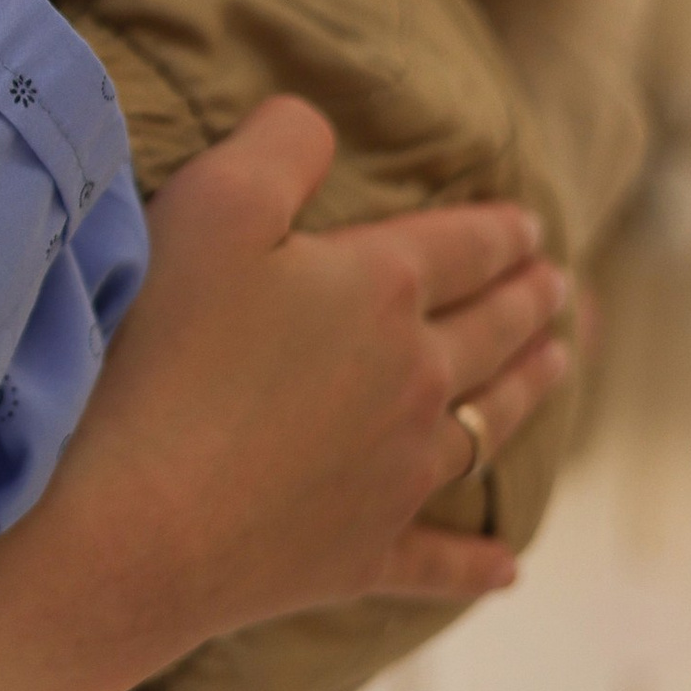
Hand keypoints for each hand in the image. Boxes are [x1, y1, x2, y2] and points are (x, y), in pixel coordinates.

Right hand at [56, 94, 570, 656]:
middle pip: (490, 333)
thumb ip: (278, 144)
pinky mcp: (360, 556)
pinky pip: (437, 561)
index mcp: (382, 292)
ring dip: (530, 392)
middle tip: (560, 287)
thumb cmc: (161, 353)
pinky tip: (510, 568)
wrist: (130, 522)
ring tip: (559, 365)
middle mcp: (412, 382)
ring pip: (487, 427)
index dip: (501, 231)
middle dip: (530, 302)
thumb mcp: (210, 206)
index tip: (531, 225)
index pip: (463, 247)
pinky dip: (476, 565)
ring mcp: (394, 476)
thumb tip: (315, 122)